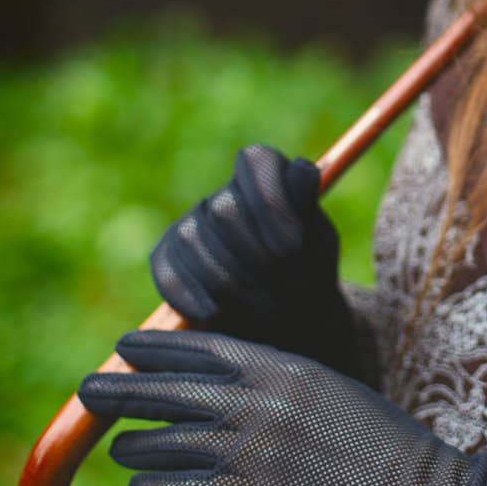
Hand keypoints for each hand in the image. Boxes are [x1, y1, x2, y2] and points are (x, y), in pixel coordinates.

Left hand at [77, 329, 486, 485]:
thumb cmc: (384, 444)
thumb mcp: (334, 393)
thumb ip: (284, 391)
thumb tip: (239, 404)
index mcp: (284, 368)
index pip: (206, 348)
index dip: (161, 347)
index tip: (127, 346)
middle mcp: (261, 403)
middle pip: (175, 391)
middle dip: (127, 390)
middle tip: (89, 389)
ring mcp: (253, 452)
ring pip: (172, 441)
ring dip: (137, 442)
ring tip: (118, 444)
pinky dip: (157, 483)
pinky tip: (141, 481)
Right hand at [150, 144, 378, 386]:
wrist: (288, 323)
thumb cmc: (308, 275)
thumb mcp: (319, 242)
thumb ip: (306, 208)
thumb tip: (301, 169)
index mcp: (265, 178)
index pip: (256, 162)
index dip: (271, 201)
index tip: (292, 247)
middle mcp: (224, 195)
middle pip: (225, 210)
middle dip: (256, 258)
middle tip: (285, 294)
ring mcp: (191, 225)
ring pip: (195, 241)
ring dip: (231, 283)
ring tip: (264, 311)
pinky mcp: (167, 258)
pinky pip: (168, 270)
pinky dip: (189, 293)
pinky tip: (213, 311)